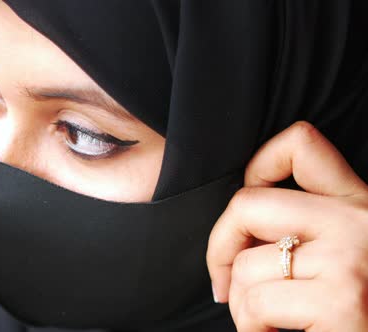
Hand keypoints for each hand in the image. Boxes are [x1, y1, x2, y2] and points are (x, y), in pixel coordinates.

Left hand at [207, 121, 367, 330]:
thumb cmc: (350, 309)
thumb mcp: (339, 255)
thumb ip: (304, 226)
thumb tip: (240, 227)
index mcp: (357, 203)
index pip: (301, 143)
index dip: (257, 165)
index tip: (245, 214)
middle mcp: (358, 221)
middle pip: (247, 204)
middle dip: (219, 248)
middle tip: (224, 283)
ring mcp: (350, 257)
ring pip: (245, 265)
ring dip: (240, 304)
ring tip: (263, 321)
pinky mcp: (341, 301)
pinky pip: (257, 304)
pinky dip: (251, 329)